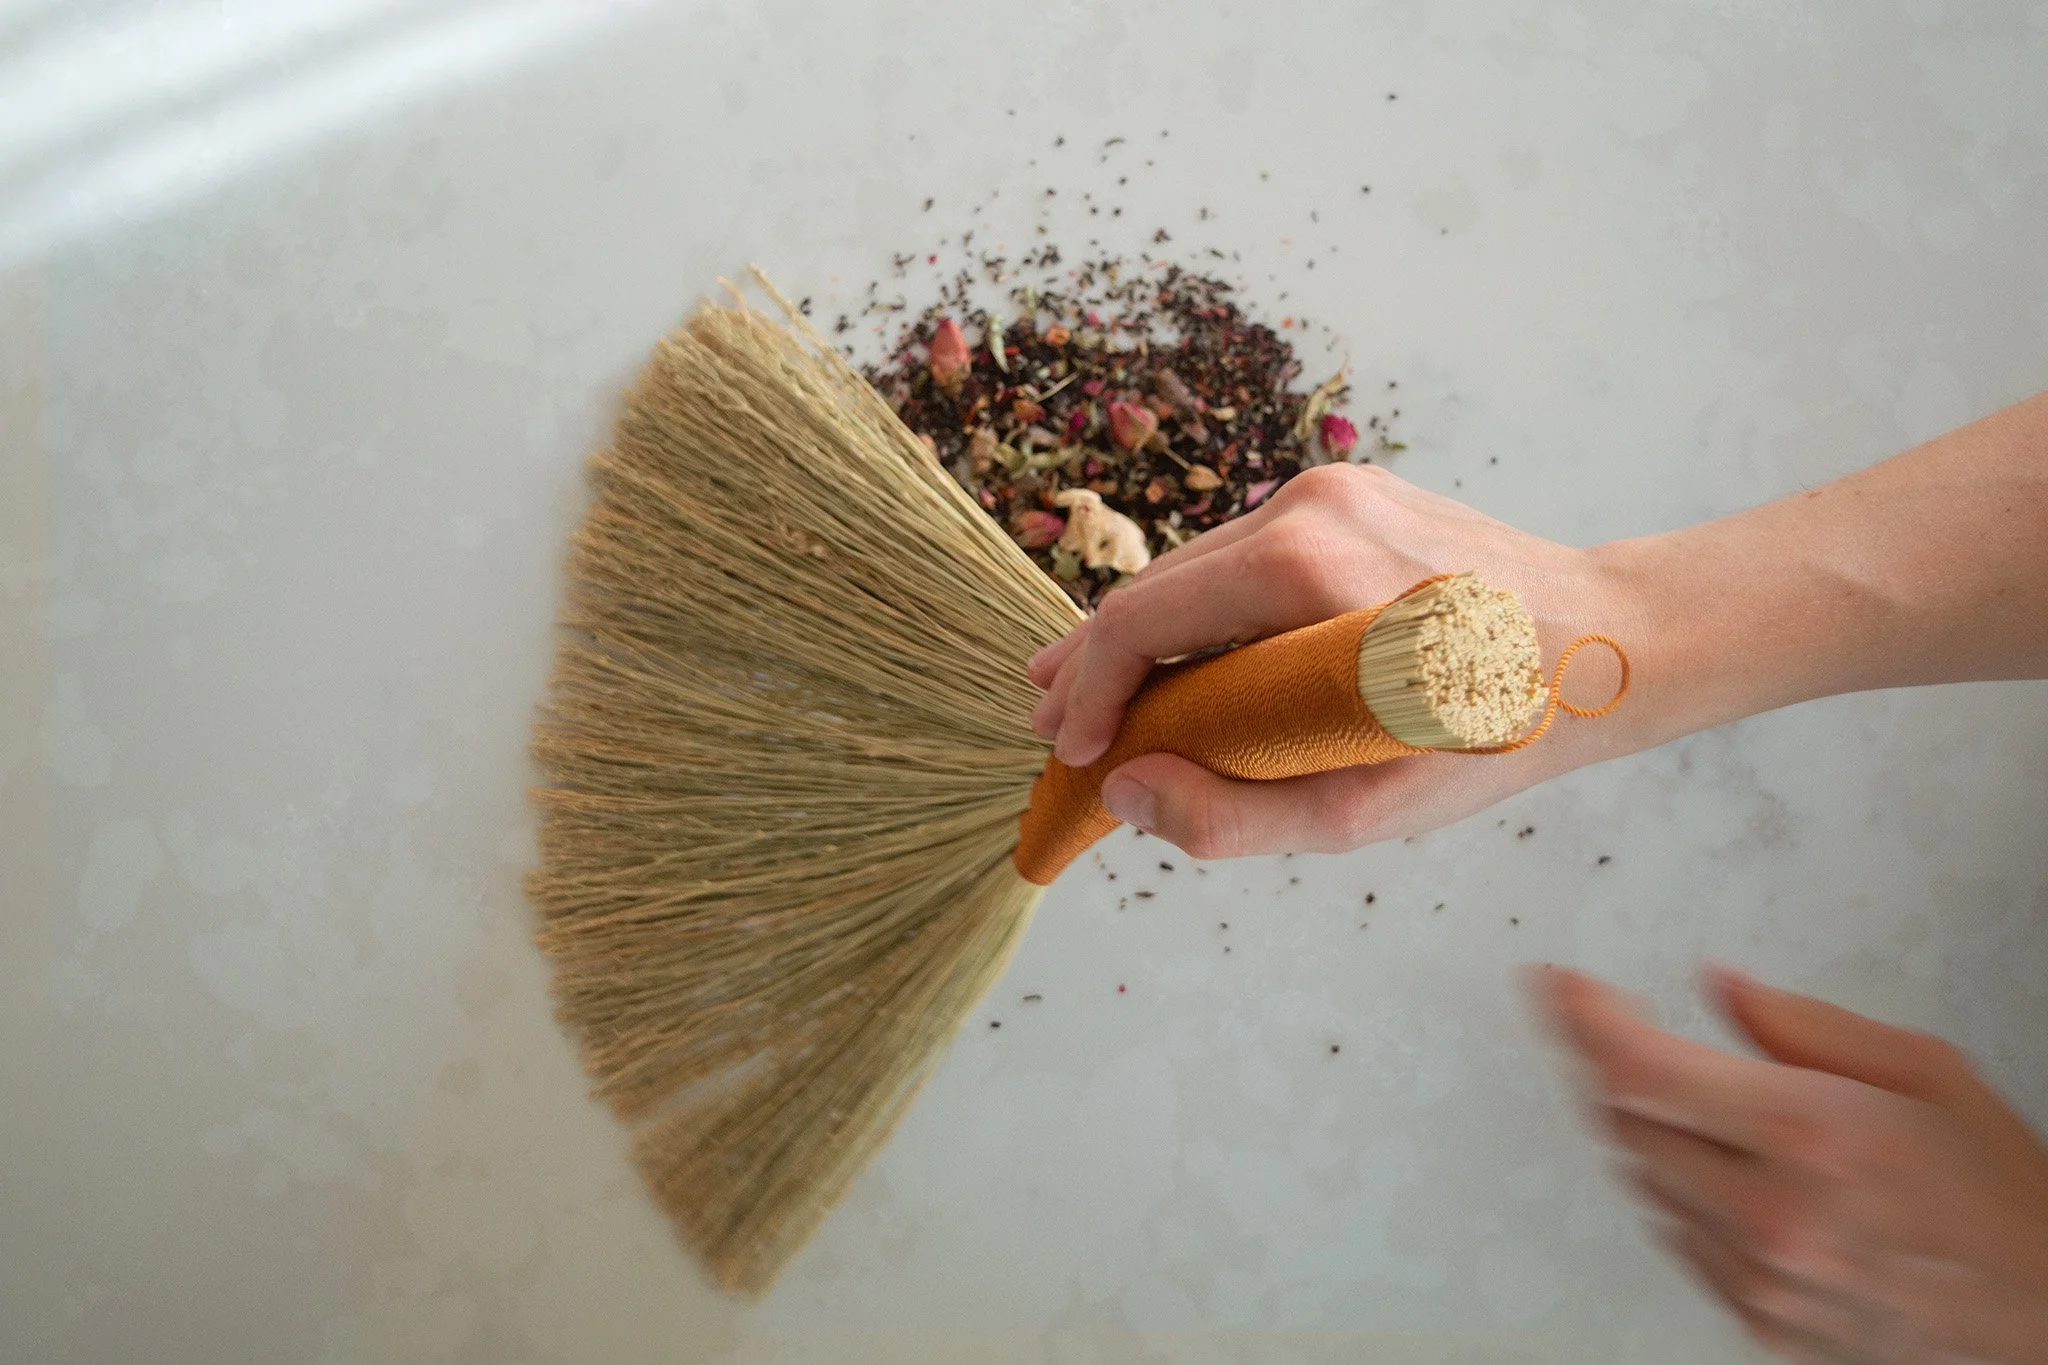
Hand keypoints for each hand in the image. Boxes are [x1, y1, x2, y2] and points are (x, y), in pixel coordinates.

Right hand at [1025, 462, 1642, 857]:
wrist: (1610, 642)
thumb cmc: (1498, 730)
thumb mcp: (1367, 804)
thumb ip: (1234, 813)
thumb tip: (1126, 795)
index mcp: (1307, 566)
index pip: (1145, 618)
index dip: (1087, 689)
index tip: (1068, 751)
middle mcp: (1307, 505)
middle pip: (1160, 586)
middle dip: (1095, 661)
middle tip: (1047, 723)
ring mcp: (1330, 490)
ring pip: (1197, 570)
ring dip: (1141, 635)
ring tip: (1086, 690)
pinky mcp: (1349, 495)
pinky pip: (1245, 560)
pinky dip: (1200, 613)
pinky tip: (1177, 655)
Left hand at [1534, 964, 2047, 1362]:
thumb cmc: (2004, 1198)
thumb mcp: (1926, 1074)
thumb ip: (1805, 1025)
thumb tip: (1720, 986)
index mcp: (1811, 1136)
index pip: (1643, 1070)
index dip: (1584, 1019)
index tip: (1558, 985)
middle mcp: (1772, 1215)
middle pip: (1625, 1124)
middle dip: (1610, 1064)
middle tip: (1614, 1024)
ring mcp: (1760, 1279)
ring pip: (1646, 1181)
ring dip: (1652, 1131)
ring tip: (1708, 1104)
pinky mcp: (1759, 1322)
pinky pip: (1680, 1239)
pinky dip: (1686, 1193)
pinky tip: (1740, 1173)